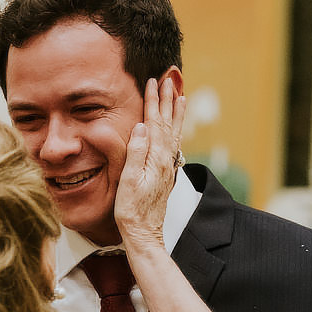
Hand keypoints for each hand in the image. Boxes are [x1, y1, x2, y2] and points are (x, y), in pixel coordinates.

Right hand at [114, 77, 185, 246]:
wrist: (144, 233)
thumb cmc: (132, 211)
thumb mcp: (129, 181)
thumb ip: (136, 152)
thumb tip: (141, 127)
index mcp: (156, 158)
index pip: (155, 122)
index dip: (154, 101)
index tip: (153, 82)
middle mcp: (166, 160)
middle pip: (168, 123)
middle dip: (168, 100)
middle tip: (170, 78)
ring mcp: (168, 167)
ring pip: (175, 132)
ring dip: (177, 112)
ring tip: (181, 95)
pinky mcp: (166, 174)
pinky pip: (174, 144)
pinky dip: (176, 130)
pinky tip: (177, 128)